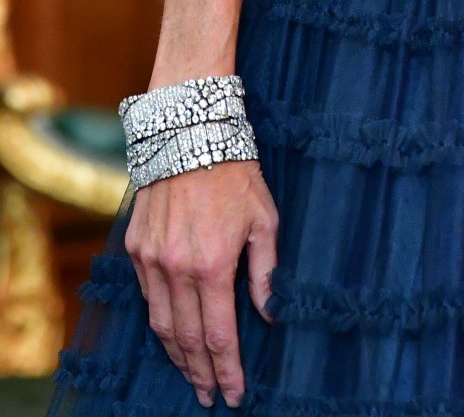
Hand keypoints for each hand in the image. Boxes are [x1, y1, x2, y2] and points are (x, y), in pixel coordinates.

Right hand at [124, 157, 278, 408]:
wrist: (188, 132)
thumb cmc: (236, 172)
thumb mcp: (264, 218)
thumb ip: (265, 271)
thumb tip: (268, 314)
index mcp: (213, 265)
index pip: (219, 336)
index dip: (228, 371)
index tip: (235, 395)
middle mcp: (177, 268)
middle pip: (187, 339)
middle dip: (200, 373)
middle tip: (211, 396)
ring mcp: (152, 259)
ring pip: (162, 324)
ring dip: (177, 355)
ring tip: (192, 374)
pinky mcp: (136, 247)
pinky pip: (148, 297)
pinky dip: (160, 321)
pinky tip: (172, 333)